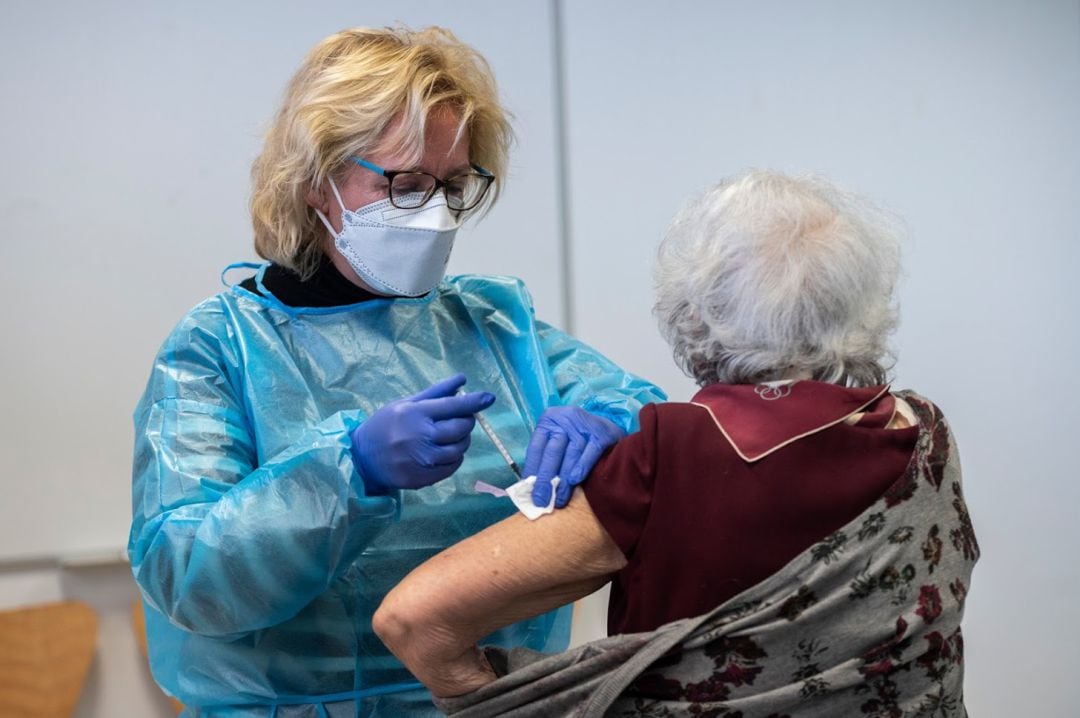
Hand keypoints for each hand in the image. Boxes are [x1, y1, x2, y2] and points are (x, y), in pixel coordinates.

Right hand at [350, 374, 494, 491]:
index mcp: (416, 414)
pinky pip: (452, 467)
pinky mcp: (423, 478)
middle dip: (467, 422)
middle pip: (461, 428)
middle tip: (461, 420)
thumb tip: (462, 380)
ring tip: (450, 437)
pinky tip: (444, 452)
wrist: (362, 457)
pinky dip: (454, 458)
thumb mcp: (406, 403)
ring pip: (459, 449)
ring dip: (461, 441)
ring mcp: (422, 459)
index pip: (453, 406)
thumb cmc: (386, 425)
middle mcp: (420, 436)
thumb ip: (436, 392)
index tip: (489, 398)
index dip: (475, 402)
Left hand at [523, 406, 624, 507]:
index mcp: (549, 421)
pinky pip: (590, 452)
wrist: (608, 425)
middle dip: (545, 479)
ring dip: (564, 479)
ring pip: (571, 454)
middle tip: (542, 501)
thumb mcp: (558, 439)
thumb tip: (532, 486)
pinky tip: (575, 481)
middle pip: (552, 451)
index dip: (532, 470)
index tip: (530, 492)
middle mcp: (565, 419)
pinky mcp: (601, 433)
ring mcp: (583, 425)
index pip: (536, 447)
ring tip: (559, 499)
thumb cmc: (577, 437)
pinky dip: (582, 467)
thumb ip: (546, 457)